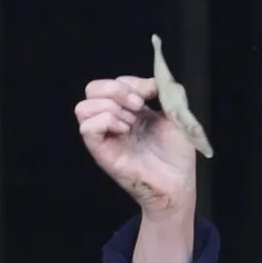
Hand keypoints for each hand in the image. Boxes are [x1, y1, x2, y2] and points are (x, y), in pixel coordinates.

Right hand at [75, 76, 196, 216]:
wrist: (178, 182)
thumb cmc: (176, 154)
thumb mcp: (177, 114)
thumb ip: (168, 92)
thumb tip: (153, 80)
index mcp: (129, 110)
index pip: (114, 82)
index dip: (132, 82)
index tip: (152, 92)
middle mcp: (113, 121)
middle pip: (92, 89)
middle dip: (116, 89)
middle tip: (139, 105)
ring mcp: (106, 137)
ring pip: (83, 107)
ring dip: (110, 107)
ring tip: (131, 122)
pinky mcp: (101, 152)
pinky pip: (86, 128)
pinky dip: (105, 121)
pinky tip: (124, 130)